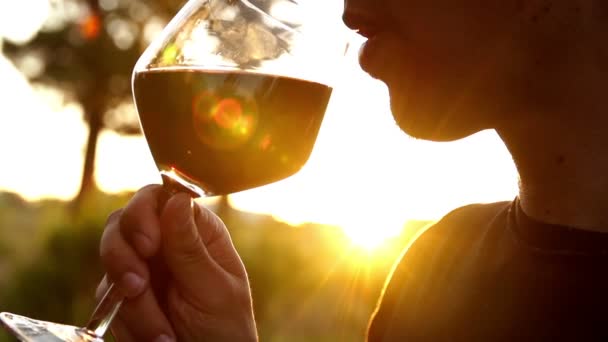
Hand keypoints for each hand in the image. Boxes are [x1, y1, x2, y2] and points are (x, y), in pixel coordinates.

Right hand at [97, 185, 256, 340]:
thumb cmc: (226, 328)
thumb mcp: (214, 290)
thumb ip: (191, 248)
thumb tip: (176, 198)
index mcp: (196, 231)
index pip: (159, 197)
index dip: (143, 212)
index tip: (147, 244)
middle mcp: (166, 242)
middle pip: (123, 222)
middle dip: (123, 255)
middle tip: (138, 287)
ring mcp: (142, 267)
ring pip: (110, 260)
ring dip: (132, 301)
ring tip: (161, 332)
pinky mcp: (124, 296)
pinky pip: (107, 298)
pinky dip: (128, 321)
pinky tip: (156, 338)